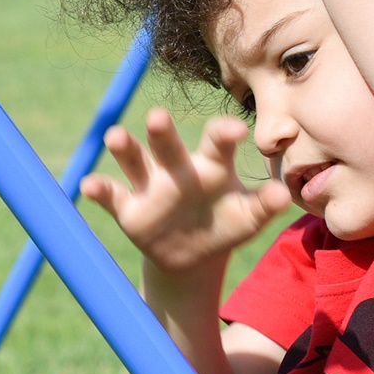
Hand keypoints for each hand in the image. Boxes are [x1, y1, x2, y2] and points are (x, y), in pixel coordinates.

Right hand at [81, 109, 290, 278]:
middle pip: (169, 145)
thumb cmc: (227, 225)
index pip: (217, 143)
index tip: (235, 129)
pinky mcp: (129, 208)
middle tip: (158, 116)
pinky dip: (99, 190)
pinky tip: (89, 185)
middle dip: (162, 132)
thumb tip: (283, 197)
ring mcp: (151, 186)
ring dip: (125, 149)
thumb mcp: (249, 218)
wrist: (195, 256)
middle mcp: (178, 168)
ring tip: (115, 137)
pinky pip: (112, 196)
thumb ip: (263, 205)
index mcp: (212, 165)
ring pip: (135, 161)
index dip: (224, 134)